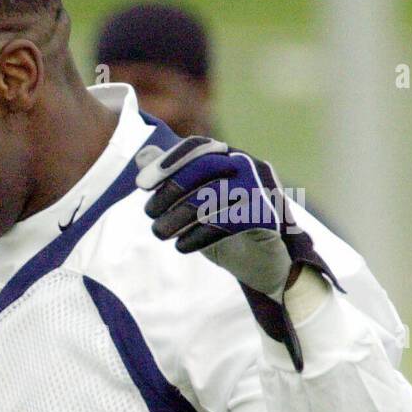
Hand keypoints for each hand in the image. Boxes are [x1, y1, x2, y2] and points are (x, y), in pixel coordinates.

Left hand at [134, 136, 338, 370]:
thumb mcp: (193, 205)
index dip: (168, 162)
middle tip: (150, 214)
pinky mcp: (269, 217)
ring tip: (160, 234)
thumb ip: (170, 180)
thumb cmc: (225, 229)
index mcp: (231, 158)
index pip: (198, 147)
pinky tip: (183, 247)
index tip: (142, 185)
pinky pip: (229, 221)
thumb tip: (142, 156)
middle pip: (204, 167)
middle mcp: (250, 167)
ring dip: (178, 216)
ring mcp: (263, 189)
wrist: (263, 263)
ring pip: (213, 195)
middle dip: (171, 190)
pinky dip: (199, 235)